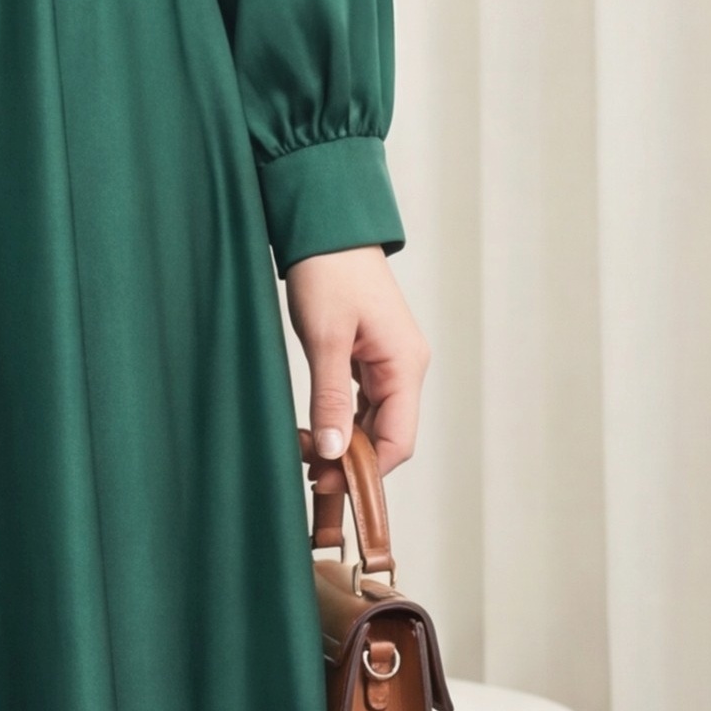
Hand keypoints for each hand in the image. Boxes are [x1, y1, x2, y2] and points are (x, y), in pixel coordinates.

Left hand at [283, 245, 428, 469]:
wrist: (327, 227)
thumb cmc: (328, 272)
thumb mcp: (324, 339)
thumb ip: (330, 399)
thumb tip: (335, 452)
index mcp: (405, 365)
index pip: (399, 441)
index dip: (366, 470)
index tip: (326, 483)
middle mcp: (406, 367)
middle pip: (388, 435)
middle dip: (351, 459)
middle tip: (306, 471)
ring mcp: (390, 361)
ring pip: (374, 420)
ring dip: (344, 441)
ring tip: (304, 450)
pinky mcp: (372, 354)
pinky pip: (363, 402)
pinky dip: (341, 420)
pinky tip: (315, 427)